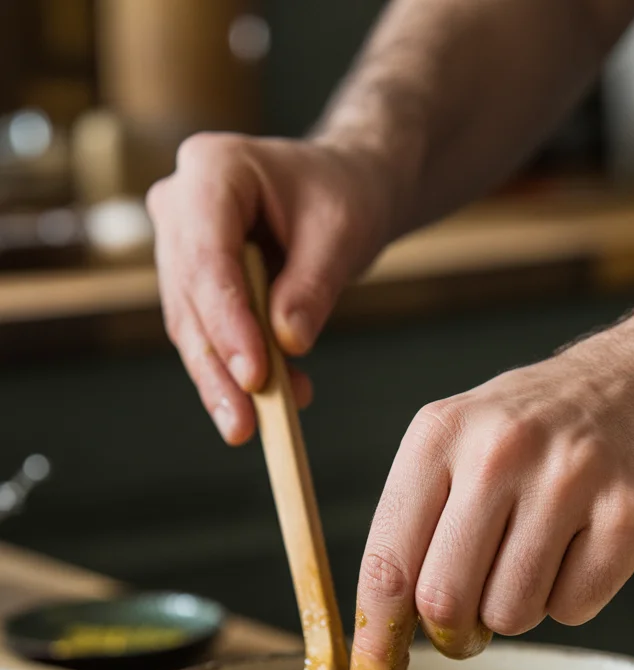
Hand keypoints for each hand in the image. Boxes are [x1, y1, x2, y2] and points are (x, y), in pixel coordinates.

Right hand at [147, 133, 395, 442]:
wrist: (342, 188)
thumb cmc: (344, 197)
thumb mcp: (342, 235)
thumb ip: (312, 287)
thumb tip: (287, 343)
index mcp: (212, 168)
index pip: (208, 256)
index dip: (228, 321)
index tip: (253, 375)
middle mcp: (179, 202)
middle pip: (191, 298)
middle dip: (219, 367)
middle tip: (243, 424)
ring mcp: (178, 242)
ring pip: (192, 326)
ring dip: (223, 382)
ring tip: (253, 426)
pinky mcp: (191, 280)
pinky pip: (208, 334)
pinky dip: (238, 373)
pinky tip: (277, 403)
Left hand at [349, 324, 633, 669]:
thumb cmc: (539, 427)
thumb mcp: (459, 442)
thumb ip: (415, 526)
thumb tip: (382, 633)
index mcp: (440, 435)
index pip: (388, 564)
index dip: (376, 640)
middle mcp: (500, 452)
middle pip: (445, 602)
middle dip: (454, 631)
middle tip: (472, 617)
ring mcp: (570, 481)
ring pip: (511, 614)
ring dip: (517, 608)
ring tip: (537, 554)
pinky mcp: (629, 515)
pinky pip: (574, 609)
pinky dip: (571, 597)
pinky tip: (582, 546)